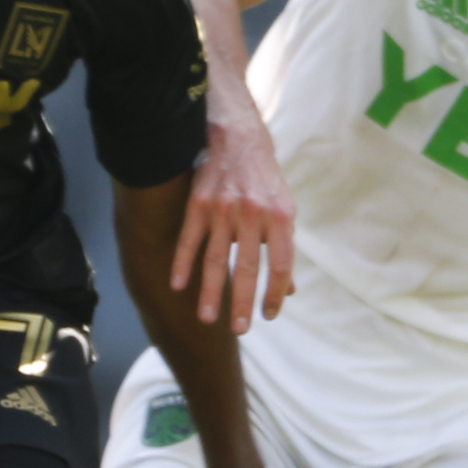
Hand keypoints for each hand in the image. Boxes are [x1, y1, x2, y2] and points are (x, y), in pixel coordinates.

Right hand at [167, 110, 293, 329]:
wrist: (238, 137)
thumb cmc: (264, 180)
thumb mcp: (284, 210)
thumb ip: (283, 249)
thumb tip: (290, 289)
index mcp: (281, 217)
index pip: (280, 264)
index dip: (275, 293)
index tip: (268, 316)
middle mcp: (253, 213)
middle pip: (246, 266)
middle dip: (242, 301)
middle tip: (239, 330)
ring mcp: (224, 208)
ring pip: (215, 258)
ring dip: (210, 291)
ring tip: (207, 319)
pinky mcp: (199, 203)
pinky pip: (190, 239)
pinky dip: (182, 264)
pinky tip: (177, 286)